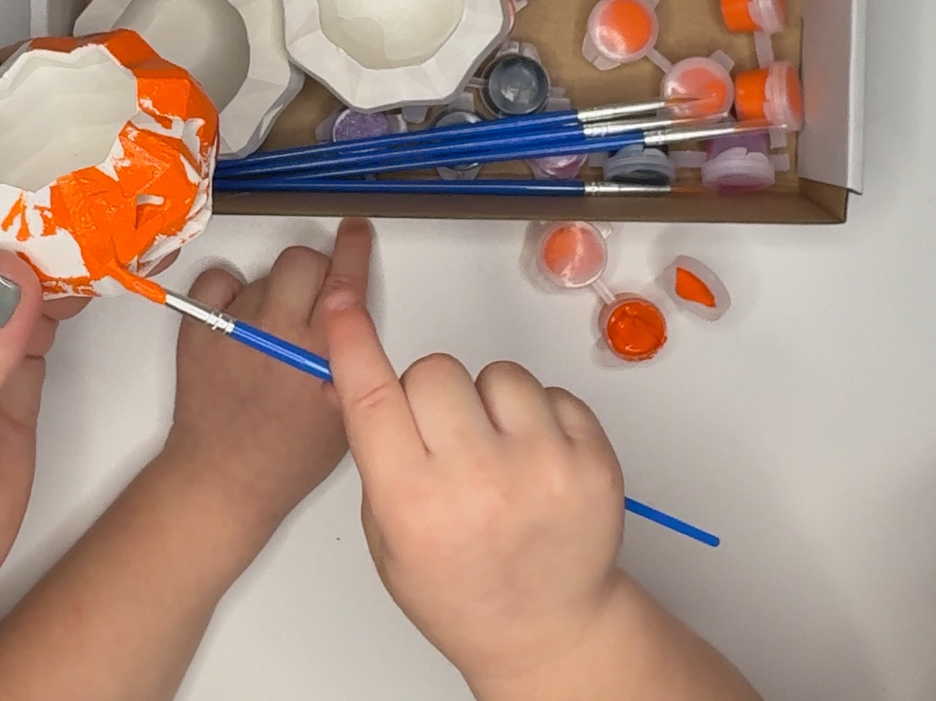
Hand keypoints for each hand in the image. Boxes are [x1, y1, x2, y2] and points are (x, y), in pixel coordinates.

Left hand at [165, 218, 374, 533]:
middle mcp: (279, 331)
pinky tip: (238, 319)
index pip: (345, 278)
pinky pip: (217, 279)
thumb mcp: (346, 410)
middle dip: (314, 271)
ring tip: (270, 331)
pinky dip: (229, 290)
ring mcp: (234, 327)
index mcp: (323, 352)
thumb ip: (354, 356)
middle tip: (311, 300)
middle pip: (303, 260)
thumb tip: (352, 315)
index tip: (355, 230)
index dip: (354, 247)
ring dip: (274, 290)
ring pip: (263, 273)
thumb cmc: (289, 455)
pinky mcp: (198, 330)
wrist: (225, 477)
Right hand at [320, 287, 626, 687]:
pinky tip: (532, 462)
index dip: (353, 343)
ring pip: (498, 373)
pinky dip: (538, 417)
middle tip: (444, 438)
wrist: (545, 628)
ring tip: (496, 454)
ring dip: (489, 402)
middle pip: (435, 370)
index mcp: (414, 504)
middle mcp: (479, 482)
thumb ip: (376, 456)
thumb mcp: (388, 535)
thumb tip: (356, 376)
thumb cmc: (460, 588)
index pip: (372, 397)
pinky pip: (551, 393)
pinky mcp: (592, 459)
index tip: (343, 307)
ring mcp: (543, 467)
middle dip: (431, 395)